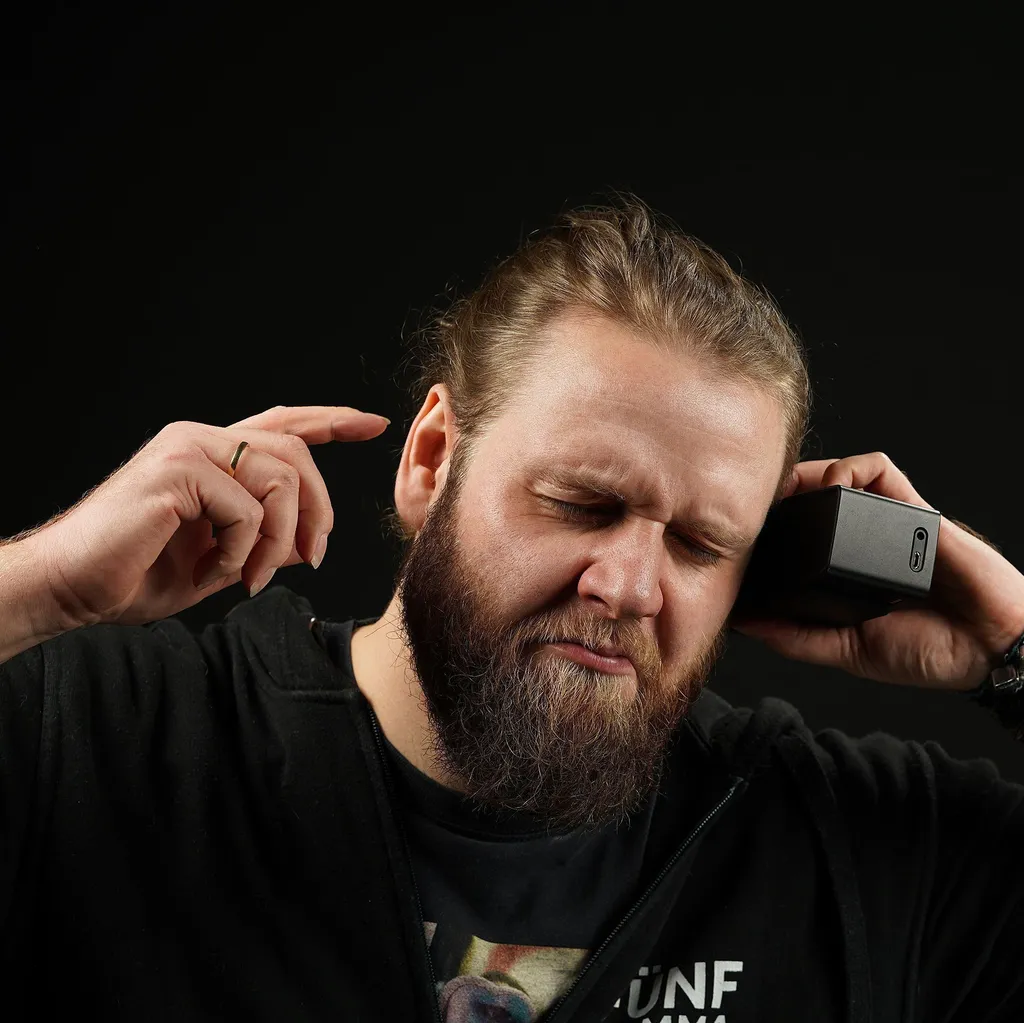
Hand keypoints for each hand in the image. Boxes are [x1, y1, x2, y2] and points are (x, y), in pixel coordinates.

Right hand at [25, 405, 389, 628]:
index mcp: (210, 455)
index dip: (332, 420)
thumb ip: (262, 541)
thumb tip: (307, 543)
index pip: (283, 424)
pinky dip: (245, 550)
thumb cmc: (135, 574)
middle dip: (319, 511)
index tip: (374, 423)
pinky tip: (216, 569)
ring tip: (252, 577)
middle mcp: (200, 439)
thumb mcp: (219, 559)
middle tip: (312, 559)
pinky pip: (248, 509)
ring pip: (281, 481)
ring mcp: (187, 449)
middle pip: (296, 454)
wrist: (72, 587)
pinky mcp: (176, 469)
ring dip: (280, 540)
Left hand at [729, 452, 1023, 689]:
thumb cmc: (930, 651)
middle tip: (750, 500)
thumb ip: (797, 637)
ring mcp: (888, 523)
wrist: (990, 649)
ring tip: (782, 488)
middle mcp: (865, 542)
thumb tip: (744, 624)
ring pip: (839, 475)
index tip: (739, 529)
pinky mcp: (913, 509)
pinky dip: (849, 469)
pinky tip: (831, 487)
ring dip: (806, 474)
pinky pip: (878, 470)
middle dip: (780, 492)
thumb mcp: (848, 650)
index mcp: (846, 571)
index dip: (770, 527)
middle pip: (814, 499)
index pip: (801, 535)